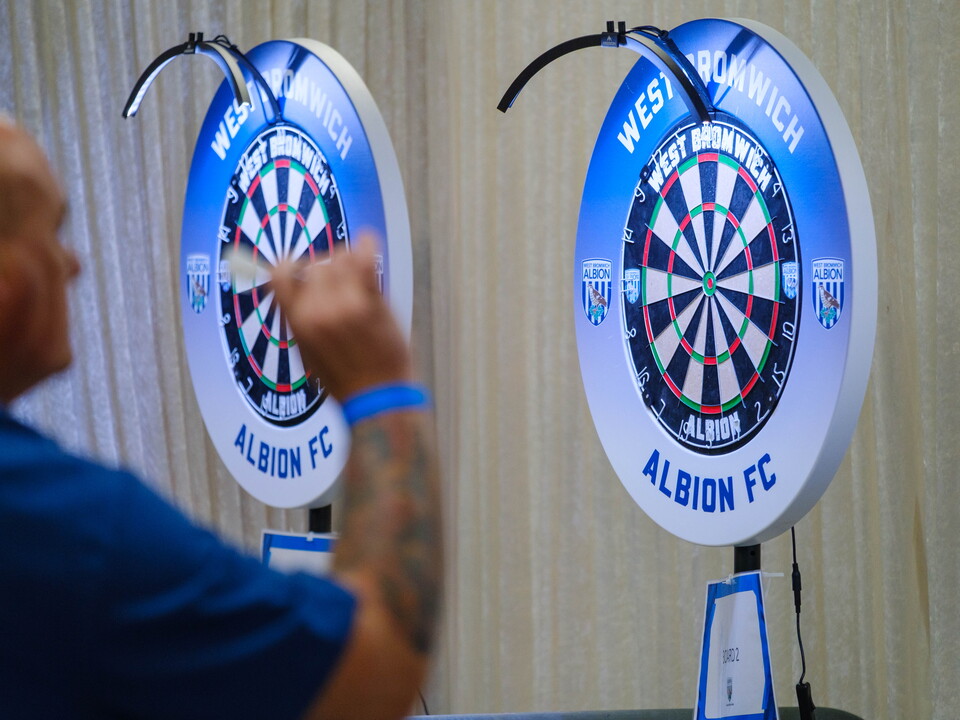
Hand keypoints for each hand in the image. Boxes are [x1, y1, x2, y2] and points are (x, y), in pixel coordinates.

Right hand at [271, 232, 411, 401]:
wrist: (377, 397)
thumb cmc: (346, 380)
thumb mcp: (308, 353)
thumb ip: (301, 320)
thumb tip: (296, 292)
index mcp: (297, 322)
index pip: (281, 274)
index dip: (292, 265)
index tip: (304, 266)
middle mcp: (316, 310)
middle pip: (317, 264)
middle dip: (330, 268)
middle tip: (344, 283)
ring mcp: (344, 305)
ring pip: (340, 258)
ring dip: (350, 263)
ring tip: (359, 280)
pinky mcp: (371, 303)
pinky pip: (365, 260)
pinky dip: (367, 246)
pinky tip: (369, 244)